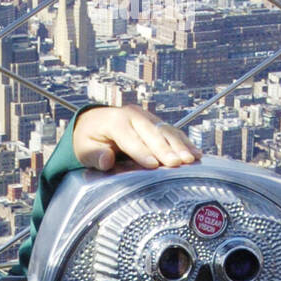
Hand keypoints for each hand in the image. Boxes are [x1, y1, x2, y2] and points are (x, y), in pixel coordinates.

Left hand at [73, 105, 201, 171]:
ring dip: (180, 145)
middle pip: (152, 133)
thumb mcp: (84, 149)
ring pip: (166, 131)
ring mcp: (147, 117)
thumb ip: (95, 155)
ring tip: (191, 159)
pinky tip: (196, 153)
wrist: (93, 124)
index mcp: (115, 121)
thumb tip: (106, 161)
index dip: (142, 152)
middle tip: (177, 163)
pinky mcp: (155, 123)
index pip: (130, 138)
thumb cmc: (88, 140)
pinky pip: (172, 132)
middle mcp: (134, 115)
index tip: (153, 165)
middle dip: (166, 149)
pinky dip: (184, 142)